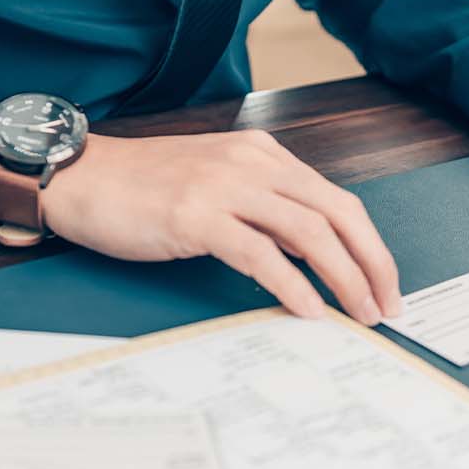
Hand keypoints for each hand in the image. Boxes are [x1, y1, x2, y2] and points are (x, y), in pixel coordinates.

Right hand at [42, 130, 402, 324]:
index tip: (385, 285)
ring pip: (310, 231)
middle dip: (372, 263)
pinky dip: (292, 284)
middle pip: (338, 212)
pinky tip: (307, 309)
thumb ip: (264, 211)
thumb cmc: (141, 190)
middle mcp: (252, 163)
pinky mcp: (196, 215)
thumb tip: (313, 257)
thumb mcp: (216, 187)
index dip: (370, 246)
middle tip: (387, 307)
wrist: (80, 179)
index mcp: (262, 155)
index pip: (337, 199)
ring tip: (358, 314)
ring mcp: (225, 186)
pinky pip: (260, 252)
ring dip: (343, 277)